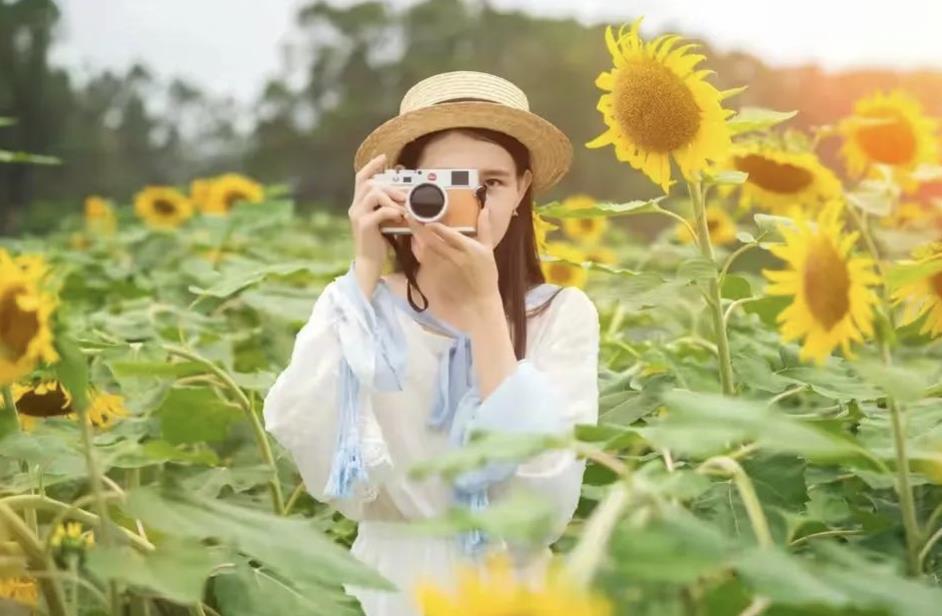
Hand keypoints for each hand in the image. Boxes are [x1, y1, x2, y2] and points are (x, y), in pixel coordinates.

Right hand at [348, 153, 407, 267]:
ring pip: (373, 194)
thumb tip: (404, 197)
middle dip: (388, 186)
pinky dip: (392, 211)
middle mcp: (355, 208)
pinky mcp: (365, 226)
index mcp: (358, 204)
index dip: (371, 166)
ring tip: (403, 207)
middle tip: (404, 195)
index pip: (360, 179)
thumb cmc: (378, 242)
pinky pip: (379, 211)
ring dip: (391, 197)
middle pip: (368, 184)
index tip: (383, 158)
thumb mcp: (383, 221)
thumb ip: (388, 207)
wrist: (369, 263)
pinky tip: (399, 217)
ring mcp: (358, 216)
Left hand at [405, 205, 500, 318]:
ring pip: (422, 251)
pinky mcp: (434, 280)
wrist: (479, 305)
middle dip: (417, 228)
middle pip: (429, 239)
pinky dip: (418, 256)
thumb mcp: (489, 252)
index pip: (444, 232)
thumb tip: (485, 209)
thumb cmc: (486, 277)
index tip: (425, 217)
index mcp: (466, 247)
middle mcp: (452, 257)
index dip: (432, 224)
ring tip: (413, 233)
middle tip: (409, 217)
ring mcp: (441, 269)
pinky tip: (417, 251)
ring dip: (416, 241)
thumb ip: (485, 230)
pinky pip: (422, 265)